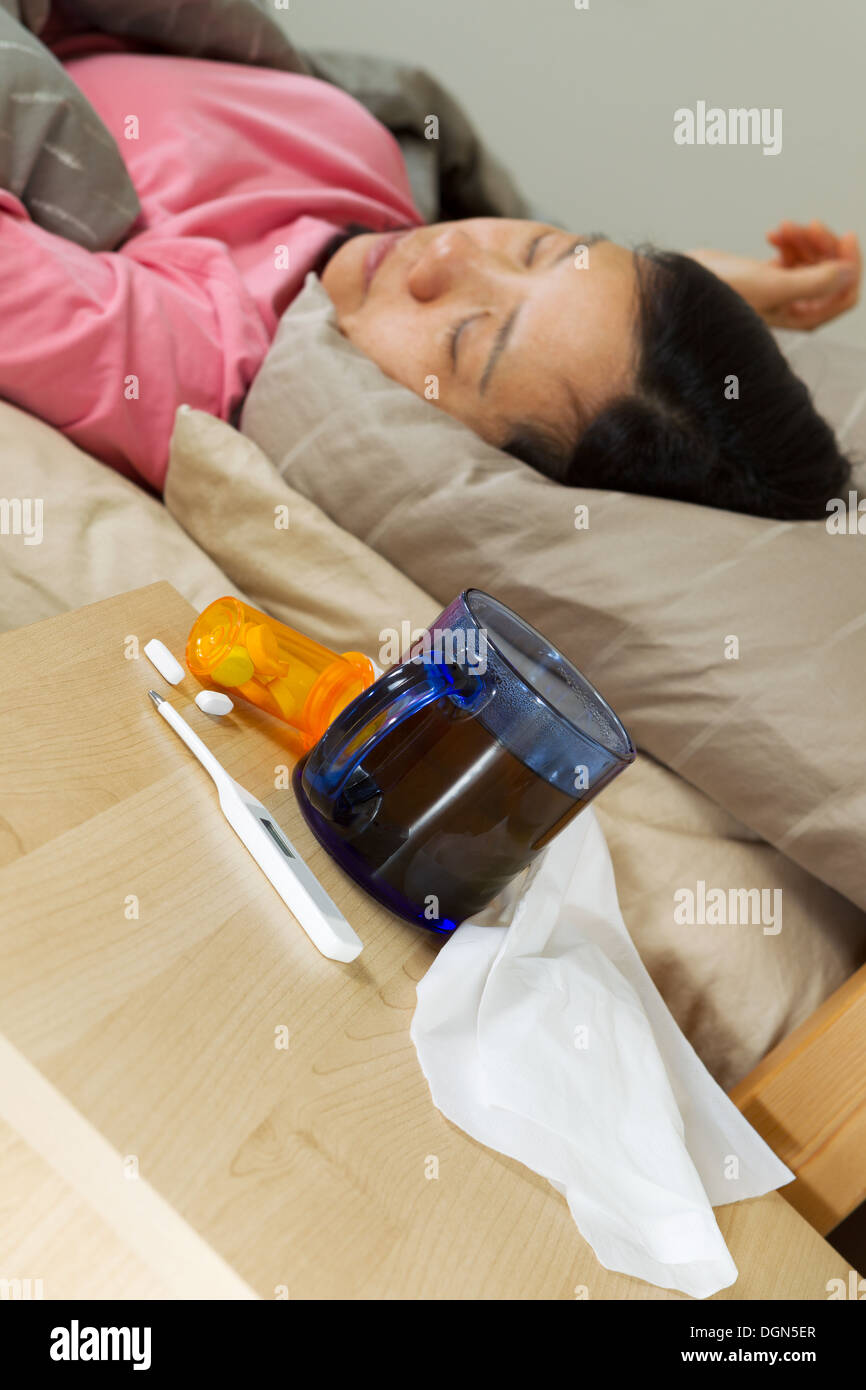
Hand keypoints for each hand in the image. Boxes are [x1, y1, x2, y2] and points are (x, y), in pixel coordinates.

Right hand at [687, 222, 860, 330]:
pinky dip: (787, 239)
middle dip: (823, 245)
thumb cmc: (722, 295)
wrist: (685, 286)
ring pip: (812, 258)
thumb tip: (847, 272)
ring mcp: (782, 290)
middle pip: (831, 270)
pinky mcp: (768, 275)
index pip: (844, 293)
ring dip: (802, 238)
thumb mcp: (773, 286)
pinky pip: (792, 253)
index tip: (845, 237)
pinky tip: (772, 233)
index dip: (850, 264)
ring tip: (783, 228)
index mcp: (802, 317)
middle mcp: (795, 306)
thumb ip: (816, 281)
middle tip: (810, 225)